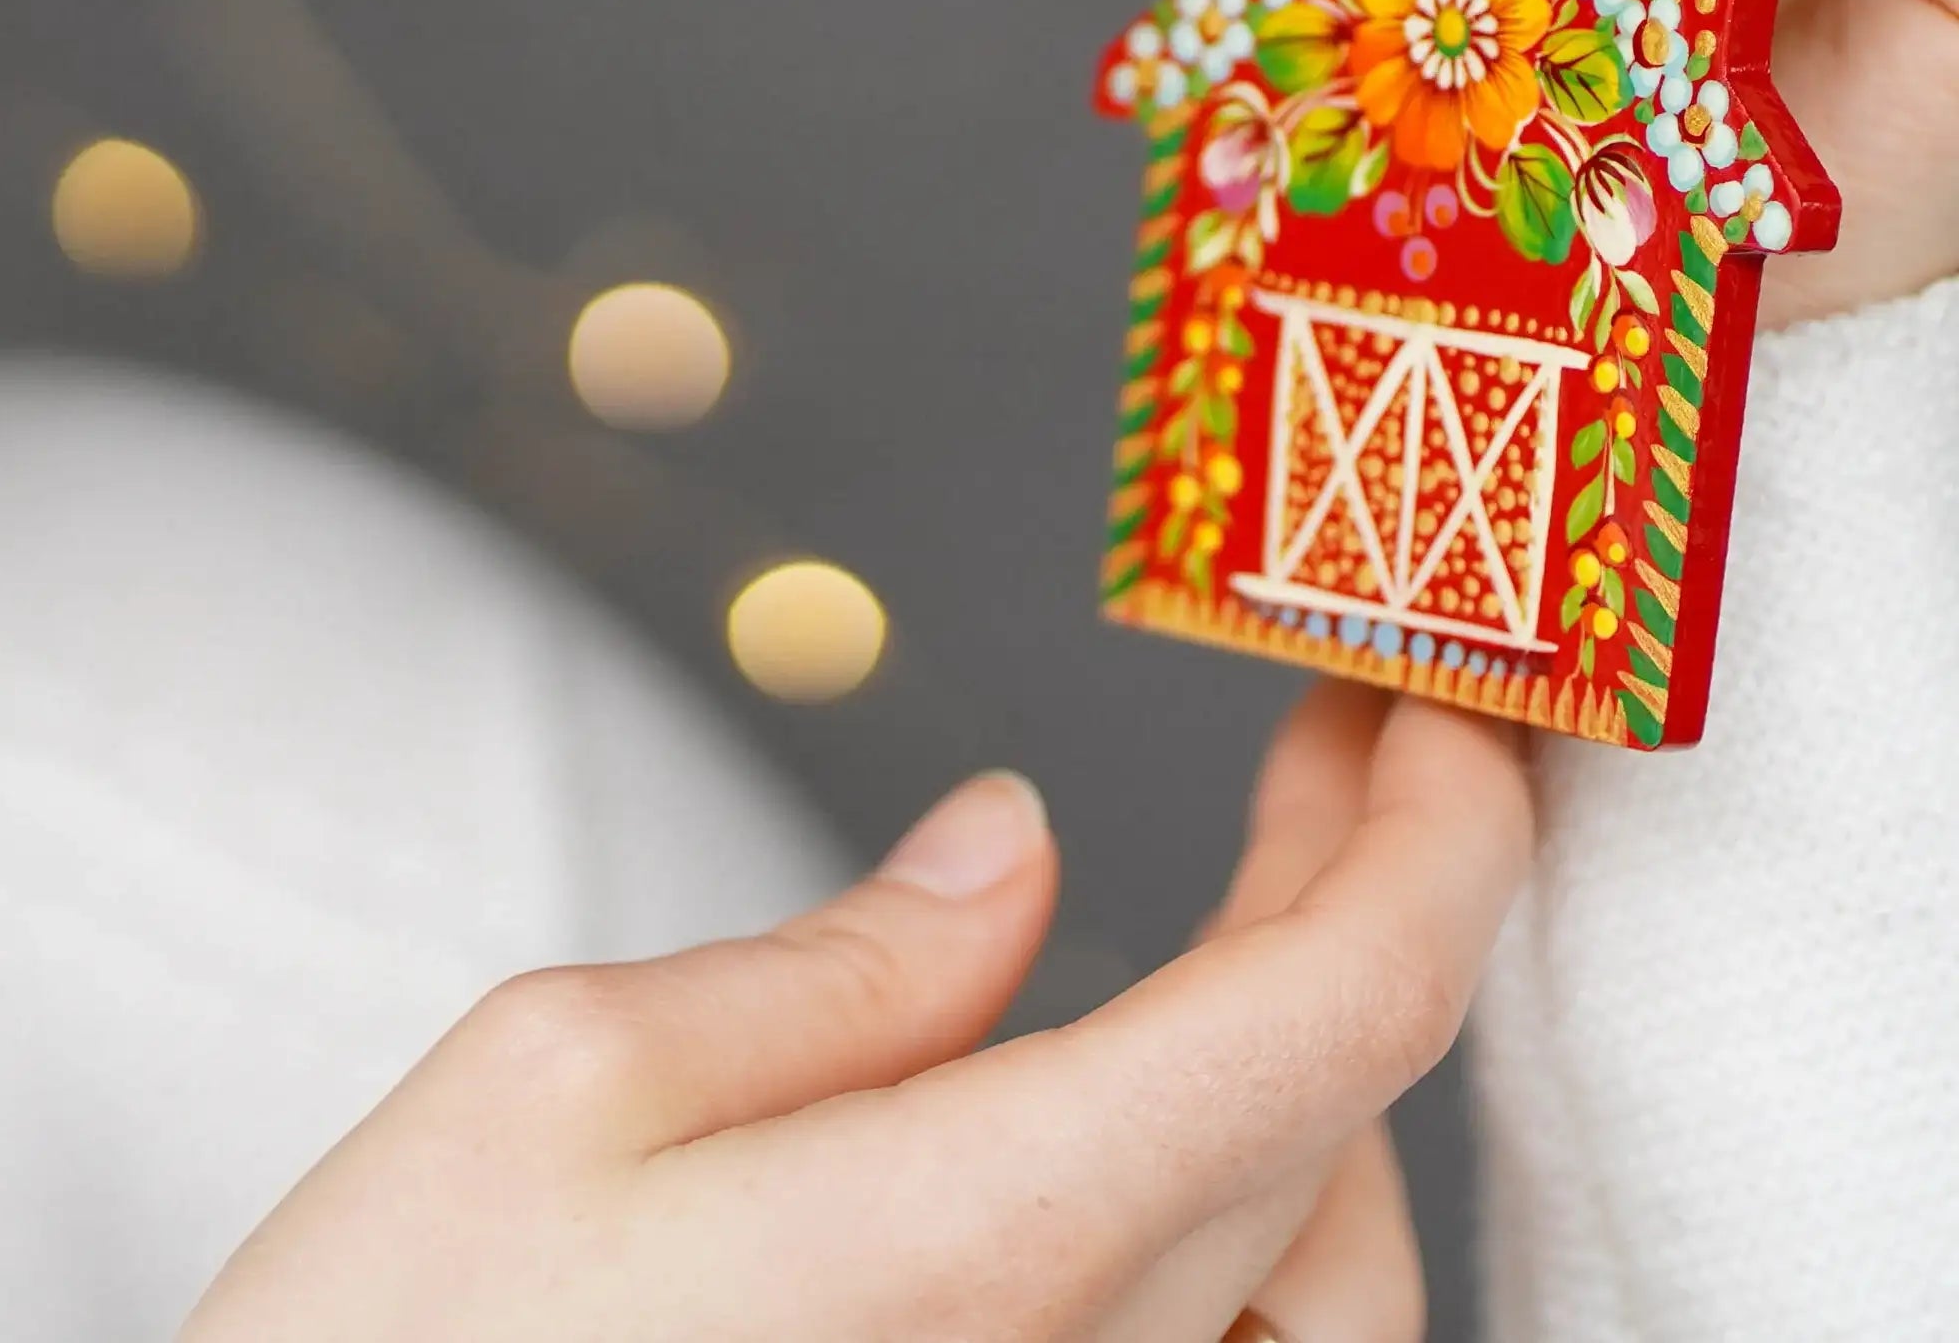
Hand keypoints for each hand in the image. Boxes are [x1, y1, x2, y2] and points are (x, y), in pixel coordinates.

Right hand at [180, 689, 1527, 1342]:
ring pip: (1328, 1283)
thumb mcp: (559, 1084)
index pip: (1331, 1018)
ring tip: (1267, 913)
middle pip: (1338, 1123)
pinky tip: (1179, 1148)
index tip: (1442, 717)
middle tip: (1332, 748)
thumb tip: (1010, 851)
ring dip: (1333, 1074)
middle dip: (1372, 897)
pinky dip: (1267, 1231)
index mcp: (983, 1237)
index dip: (1434, 844)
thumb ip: (833, 972)